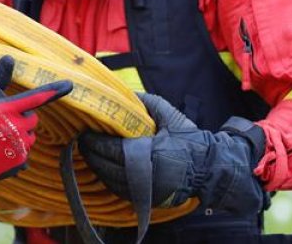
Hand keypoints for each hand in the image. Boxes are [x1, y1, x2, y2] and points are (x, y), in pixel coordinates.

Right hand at [0, 56, 72, 182]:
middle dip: (22, 120)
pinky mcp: (19, 161)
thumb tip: (9, 58)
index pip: (36, 97)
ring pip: (30, 137)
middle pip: (32, 119)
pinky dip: (15, 154)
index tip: (69, 84)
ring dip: (20, 137)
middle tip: (3, 124)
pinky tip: (0, 154)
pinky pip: (25, 154)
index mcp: (8, 109)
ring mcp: (19, 144)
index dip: (53, 90)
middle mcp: (17, 126)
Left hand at [78, 93, 265, 213]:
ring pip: (109, 180)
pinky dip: (107, 178)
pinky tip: (103, 167)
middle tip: (81, 142)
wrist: (209, 168)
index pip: (112, 149)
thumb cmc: (189, 139)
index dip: (95, 142)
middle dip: (91, 153)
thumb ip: (147, 103)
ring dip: (97, 167)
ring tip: (89, 153)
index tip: (84, 133)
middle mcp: (145, 174)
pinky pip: (118, 190)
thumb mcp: (170, 116)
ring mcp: (145, 189)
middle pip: (106, 166)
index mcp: (150, 152)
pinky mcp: (146, 198)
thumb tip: (126, 93)